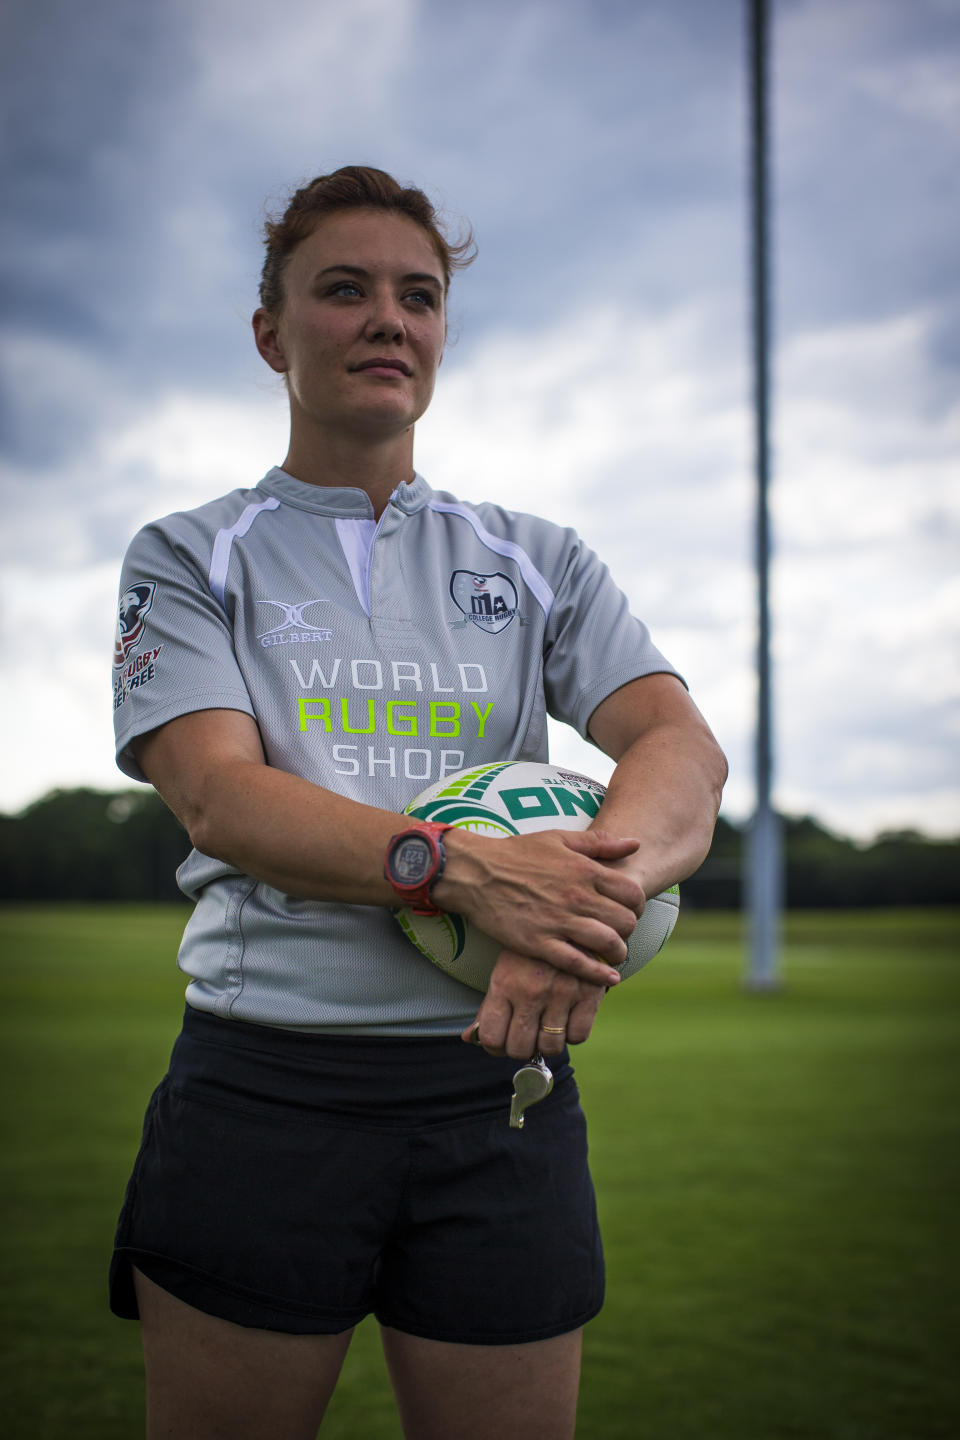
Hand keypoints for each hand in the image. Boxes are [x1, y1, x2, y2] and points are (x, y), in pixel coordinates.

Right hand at [438, 827, 645, 988]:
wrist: (475, 873)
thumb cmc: (517, 853)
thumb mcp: (559, 837)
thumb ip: (600, 842)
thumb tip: (636, 843)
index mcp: (584, 870)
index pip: (632, 893)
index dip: (638, 905)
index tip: (630, 910)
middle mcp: (576, 897)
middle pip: (625, 921)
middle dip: (630, 930)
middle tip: (622, 932)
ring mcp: (559, 922)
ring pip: (608, 944)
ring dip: (619, 953)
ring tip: (615, 954)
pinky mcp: (540, 943)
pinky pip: (579, 964)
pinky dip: (599, 974)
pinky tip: (609, 978)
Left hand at [460, 948, 608, 1059]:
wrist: (569, 916)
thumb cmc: (530, 949)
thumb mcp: (503, 970)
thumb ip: (487, 1007)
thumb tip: (467, 1039)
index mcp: (505, 983)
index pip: (491, 1038)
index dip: (494, 1046)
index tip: (502, 1040)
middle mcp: (532, 991)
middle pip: (520, 1048)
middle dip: (520, 1048)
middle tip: (524, 1036)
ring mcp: (562, 993)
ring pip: (551, 1047)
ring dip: (546, 1043)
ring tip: (546, 1027)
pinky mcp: (589, 993)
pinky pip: (578, 1035)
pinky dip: (572, 1033)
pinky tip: (567, 1018)